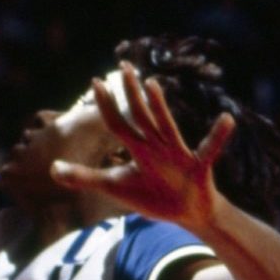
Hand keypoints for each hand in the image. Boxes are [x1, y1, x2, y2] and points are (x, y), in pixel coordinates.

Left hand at [52, 61, 235, 225]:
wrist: (187, 214)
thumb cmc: (152, 196)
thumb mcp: (114, 186)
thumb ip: (84, 177)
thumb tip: (51, 168)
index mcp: (138, 149)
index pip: (118, 122)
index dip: (106, 104)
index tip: (95, 81)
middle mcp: (156, 146)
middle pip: (141, 116)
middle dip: (130, 93)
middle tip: (124, 65)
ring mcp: (177, 154)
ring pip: (166, 126)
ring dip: (160, 106)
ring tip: (153, 84)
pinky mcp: (197, 167)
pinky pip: (208, 149)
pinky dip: (217, 136)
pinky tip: (227, 119)